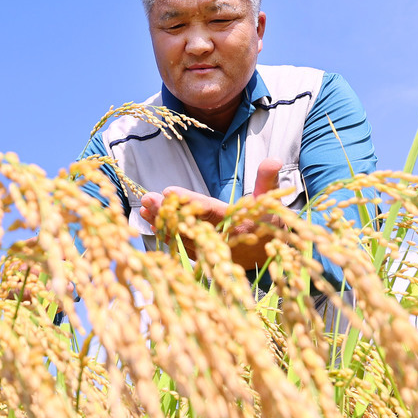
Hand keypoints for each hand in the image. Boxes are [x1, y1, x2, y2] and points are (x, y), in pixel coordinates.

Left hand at [138, 158, 283, 268]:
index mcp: (238, 223)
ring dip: (162, 222)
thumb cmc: (269, 222)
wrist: (271, 253)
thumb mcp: (271, 200)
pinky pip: (182, 246)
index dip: (189, 201)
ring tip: (144, 208)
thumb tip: (273, 160)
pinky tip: (151, 223)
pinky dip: (167, 235)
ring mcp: (213, 251)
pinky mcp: (206, 257)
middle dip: (167, 211)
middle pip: (190, 224)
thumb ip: (268, 180)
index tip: (169, 191)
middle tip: (147, 198)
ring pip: (183, 237)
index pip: (210, 210)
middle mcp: (223, 239)